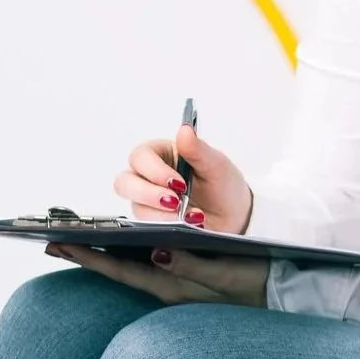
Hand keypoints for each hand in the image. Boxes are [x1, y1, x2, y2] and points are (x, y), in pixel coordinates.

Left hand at [46, 244, 269, 307]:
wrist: (282, 296)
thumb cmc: (257, 283)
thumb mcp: (227, 274)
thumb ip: (192, 266)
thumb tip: (158, 253)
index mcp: (173, 287)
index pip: (121, 270)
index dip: (89, 257)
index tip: (59, 243)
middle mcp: (167, 289)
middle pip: (117, 270)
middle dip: (86, 255)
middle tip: (51, 242)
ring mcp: (174, 288)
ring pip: (129, 269)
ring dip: (102, 255)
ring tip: (75, 242)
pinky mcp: (183, 283)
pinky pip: (144, 268)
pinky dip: (125, 256)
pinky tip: (115, 247)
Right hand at [117, 125, 253, 232]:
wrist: (234, 216)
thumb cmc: (223, 184)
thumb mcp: (215, 164)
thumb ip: (198, 148)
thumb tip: (184, 130)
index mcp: (161, 154)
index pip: (140, 156)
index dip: (154, 170)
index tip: (178, 183)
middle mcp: (149, 176)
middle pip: (125, 182)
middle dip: (149, 194)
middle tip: (175, 202)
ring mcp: (148, 201)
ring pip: (135, 206)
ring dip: (161, 214)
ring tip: (189, 217)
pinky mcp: (152, 221)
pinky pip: (146, 226)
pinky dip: (167, 227)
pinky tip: (188, 225)